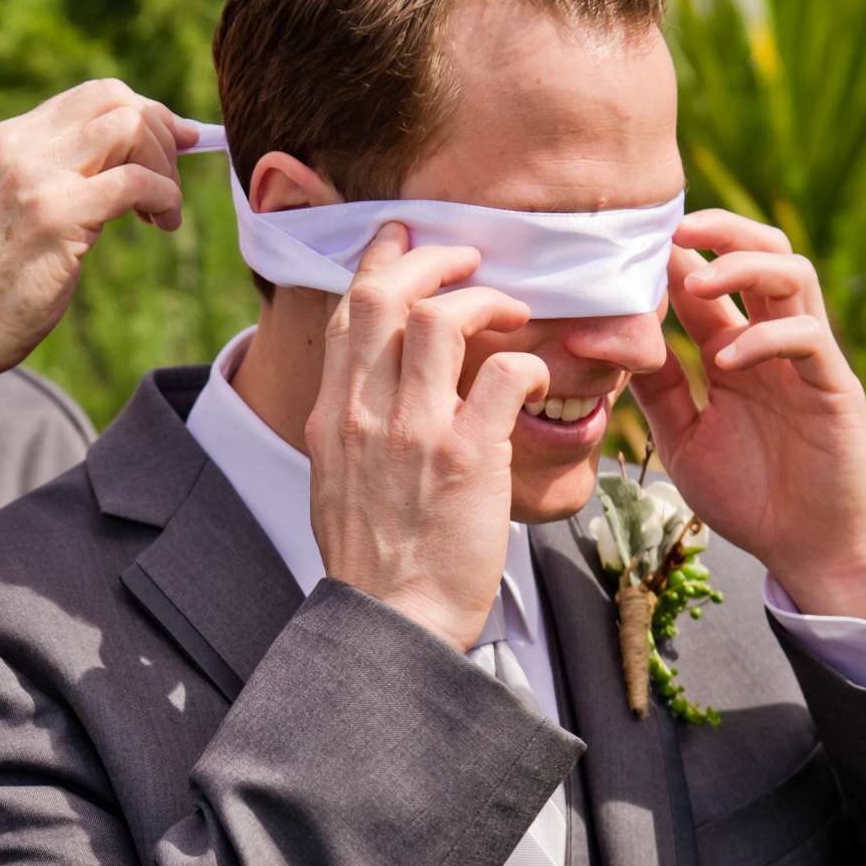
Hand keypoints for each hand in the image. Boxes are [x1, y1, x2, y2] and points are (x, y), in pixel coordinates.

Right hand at [0, 79, 192, 383]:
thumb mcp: (21, 208)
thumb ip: (59, 175)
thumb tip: (133, 155)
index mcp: (5, 140)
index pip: (92, 96)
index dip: (144, 113)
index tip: (174, 144)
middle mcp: (18, 146)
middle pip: (115, 99)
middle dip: (161, 132)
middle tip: (171, 181)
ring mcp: (35, 176)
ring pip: (129, 128)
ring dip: (165, 166)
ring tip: (162, 212)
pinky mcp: (56, 213)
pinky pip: (136, 181)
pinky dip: (165, 196)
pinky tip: (162, 222)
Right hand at [308, 226, 552, 649]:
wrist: (392, 623)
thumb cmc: (375, 563)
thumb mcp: (337, 482)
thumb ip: (352, 429)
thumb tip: (371, 392)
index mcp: (331, 416)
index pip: (348, 313)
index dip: (378, 263)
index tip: (403, 242)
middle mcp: (364, 413)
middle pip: (385, 295)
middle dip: (429, 259)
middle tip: (466, 258)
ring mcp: (413, 432)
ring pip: (440, 319)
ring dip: (484, 299)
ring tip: (512, 310)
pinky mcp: (467, 457)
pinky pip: (502, 374)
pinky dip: (525, 363)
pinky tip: (534, 377)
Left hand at [628, 211, 865, 621]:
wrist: (808, 550)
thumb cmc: (749, 495)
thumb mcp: (683, 438)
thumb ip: (659, 389)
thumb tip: (609, 342)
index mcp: (736, 351)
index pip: (710, 282)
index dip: (676, 257)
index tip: (630, 245)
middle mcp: (774, 344)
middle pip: (763, 253)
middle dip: (721, 231)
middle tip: (672, 230)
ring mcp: (808, 361)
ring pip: (794, 276)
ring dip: (743, 266)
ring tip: (697, 282)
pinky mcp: (835, 387)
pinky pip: (808, 338)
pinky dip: (765, 337)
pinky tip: (726, 360)